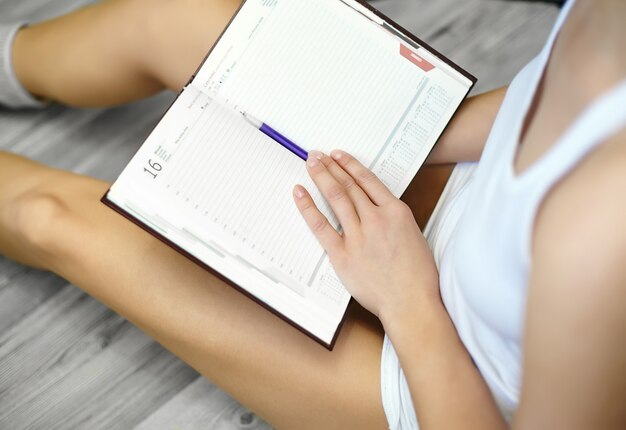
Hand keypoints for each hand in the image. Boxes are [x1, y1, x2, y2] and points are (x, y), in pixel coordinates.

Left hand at [293, 150, 439, 320]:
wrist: (411, 303)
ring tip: (311, 163)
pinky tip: (300, 193)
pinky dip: (308, 207)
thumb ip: (393, 219)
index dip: (350, 165)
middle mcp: (376, 219)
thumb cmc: (417, 276)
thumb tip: (376, 209)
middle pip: (349, 185)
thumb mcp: (413, 235)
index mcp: (396, 212)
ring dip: (321, 177)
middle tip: (318, 154)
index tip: (339, 155)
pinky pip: (321, 226)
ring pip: (336, 197)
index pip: (368, 180)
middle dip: (331, 166)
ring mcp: (358, 236)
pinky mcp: (343, 255)